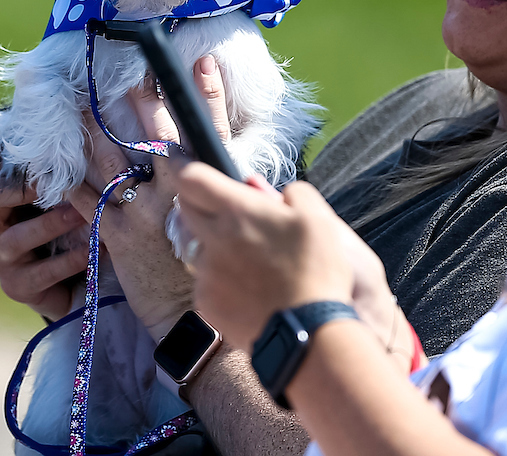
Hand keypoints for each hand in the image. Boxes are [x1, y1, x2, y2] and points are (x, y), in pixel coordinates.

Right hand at [0, 153, 86, 320]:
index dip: (15, 157)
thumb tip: (80, 118)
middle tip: (60, 179)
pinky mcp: (18, 287)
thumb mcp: (64, 199)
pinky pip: (41, 273)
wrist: (69, 285)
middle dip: (24, 188)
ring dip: (50, 224)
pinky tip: (94, 250)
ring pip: (16, 239)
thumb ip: (63, 171)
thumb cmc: (67, 230)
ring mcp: (2, 260)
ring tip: (81, 213)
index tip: (46, 146)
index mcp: (1, 201)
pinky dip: (69, 260)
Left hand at [71, 54, 231, 340]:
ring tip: (79, 106)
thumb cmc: (227, 276)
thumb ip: (244, 196)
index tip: (200, 62)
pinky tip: (54, 163)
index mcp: (212, 187)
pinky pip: (86, 200)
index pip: (210, 130)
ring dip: (95, 131)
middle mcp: (176, 193)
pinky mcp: (114, 236)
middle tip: (131, 72)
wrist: (198, 324)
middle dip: (144, 101)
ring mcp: (142, 213)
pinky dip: (69, 180)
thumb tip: (249, 177)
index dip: (206, 94)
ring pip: (113, 161)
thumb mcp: (245, 231)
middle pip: (157, 136)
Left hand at [178, 168, 354, 350]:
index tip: (209, 178)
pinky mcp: (206, 303)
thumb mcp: (320, 218)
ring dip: (217, 247)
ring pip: (198, 248)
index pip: (192, 178)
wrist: (307, 333)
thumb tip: (277, 194)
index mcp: (238, 211)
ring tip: (252, 263)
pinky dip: (222, 281)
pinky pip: (206, 282)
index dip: (197, 172)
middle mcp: (213, 239)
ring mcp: (205, 273)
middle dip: (203, 206)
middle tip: (235, 218)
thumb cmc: (317, 270)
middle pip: (185, 209)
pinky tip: (250, 290)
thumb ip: (295, 193)